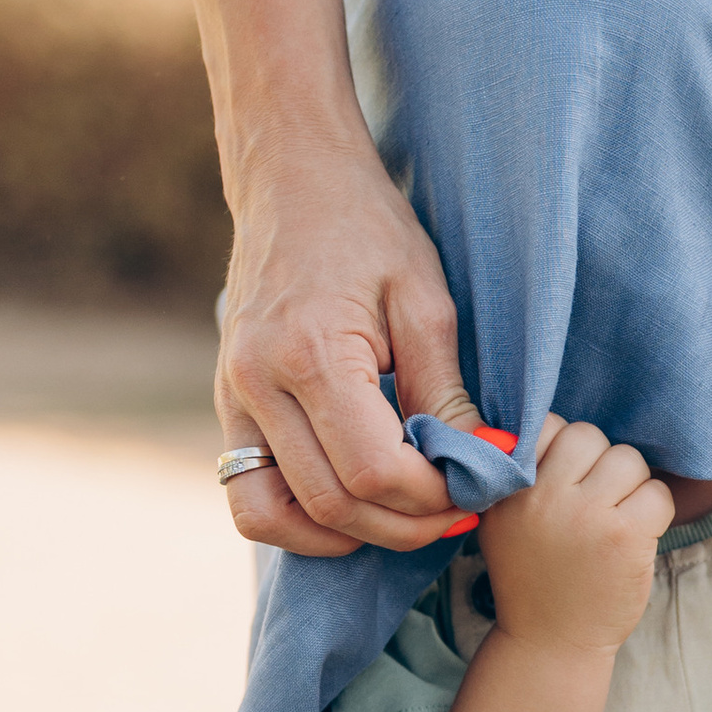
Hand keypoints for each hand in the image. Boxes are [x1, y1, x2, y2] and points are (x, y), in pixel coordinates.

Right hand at [217, 139, 478, 555]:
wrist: (290, 176)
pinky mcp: (226, 404)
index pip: (374, 471)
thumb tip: (485, 463)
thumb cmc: (367, 227)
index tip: (476, 486)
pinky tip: (353, 505)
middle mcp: (255, 384)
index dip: (432, 497)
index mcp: (310, 354)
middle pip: (331, 504)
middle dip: (404, 524)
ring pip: (275, 516)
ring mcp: (231, 398)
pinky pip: (249, 494)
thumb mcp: (425, 300)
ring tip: (403, 517)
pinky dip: (298, 519)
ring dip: (345, 536)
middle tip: (457, 512)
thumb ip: (447, 393)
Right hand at [478, 416, 675, 653]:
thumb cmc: (533, 577)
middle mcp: (545, 497)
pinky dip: (655, 512)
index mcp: (511, 488)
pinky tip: (636, 536)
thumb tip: (546, 426)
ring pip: (628, 460)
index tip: (566, 479)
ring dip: (631, 486)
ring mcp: (587, 515)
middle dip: (600, 464)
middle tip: (597, 500)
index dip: (564, 449)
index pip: (548, 425)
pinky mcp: (625, 537)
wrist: (550, 642)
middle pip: (590, 436)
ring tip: (616, 519)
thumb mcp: (503, 522)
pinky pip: (658, 494)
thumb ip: (517, 475)